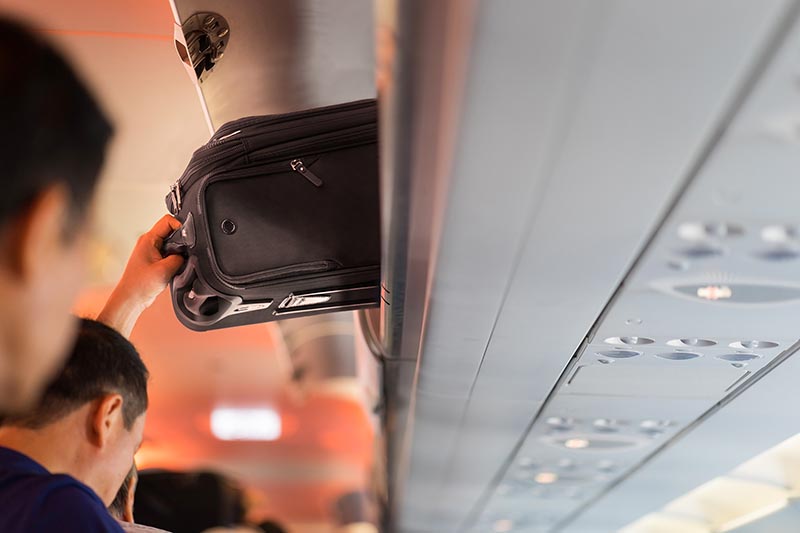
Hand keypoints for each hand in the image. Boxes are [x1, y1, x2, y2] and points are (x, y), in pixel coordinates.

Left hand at [98, 215, 184, 336]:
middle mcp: (148, 242)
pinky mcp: (154, 259)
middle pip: (171, 231)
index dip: (181, 225)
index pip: (167, 221)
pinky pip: (169, 253)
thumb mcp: (165, 269)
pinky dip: (174, 259)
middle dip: (181, 240)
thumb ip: (179, 258)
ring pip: (171, 243)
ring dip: (178, 251)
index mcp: (148, 239)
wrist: (131, 298)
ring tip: (176, 263)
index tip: (188, 236)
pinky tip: (174, 268)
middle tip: (184, 253)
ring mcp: (151, 250)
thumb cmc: (140, 285)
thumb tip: (187, 255)